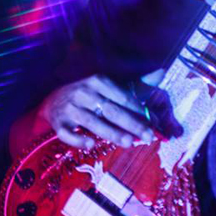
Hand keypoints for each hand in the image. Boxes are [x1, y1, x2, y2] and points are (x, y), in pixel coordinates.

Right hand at [39, 74, 155, 149]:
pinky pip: (68, 133)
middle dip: (132, 124)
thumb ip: (136, 85)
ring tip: (129, 143)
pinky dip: (78, 139)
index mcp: (99, 81)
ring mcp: (70, 108)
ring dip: (112, 132)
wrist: (53, 100)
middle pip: (112, 110)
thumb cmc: (89, 95)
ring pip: (93, 122)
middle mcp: (84, 93)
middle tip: (148, 136)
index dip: (140, 111)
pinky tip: (91, 144)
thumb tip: (162, 71)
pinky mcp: (58, 123)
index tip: (154, 123)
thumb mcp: (109, 86)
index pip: (123, 97)